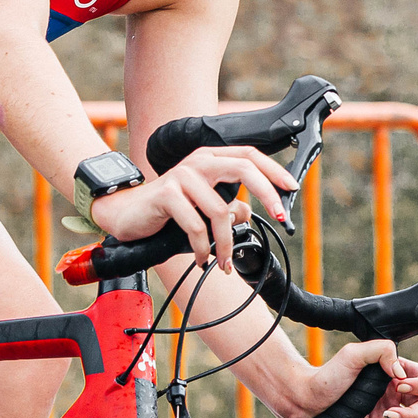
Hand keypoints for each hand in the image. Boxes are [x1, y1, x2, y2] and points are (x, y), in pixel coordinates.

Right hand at [89, 145, 295, 268]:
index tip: (291, 189)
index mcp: (210, 159)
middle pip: (243, 168)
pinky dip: (203, 248)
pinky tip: (202, 259)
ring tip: (223, 262)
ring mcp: (181, 176)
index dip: (273, 171)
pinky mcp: (166, 194)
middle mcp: (198, 161)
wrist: (126, 214)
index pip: (249, 156)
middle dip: (267, 194)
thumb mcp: (202, 208)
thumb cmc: (166, 211)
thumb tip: (248, 213)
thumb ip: (227, 207)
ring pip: (220, 209)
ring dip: (226, 243)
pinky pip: (196, 226)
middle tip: (280, 217)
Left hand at [281, 340, 417, 417]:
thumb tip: (401, 372)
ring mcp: (390, 415)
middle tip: (389, 414)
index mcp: (394, 372)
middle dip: (414, 413)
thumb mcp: (353, 354)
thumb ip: (381, 350)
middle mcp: (395, 393)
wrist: (307, 403)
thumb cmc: (327, 376)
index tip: (401, 386)